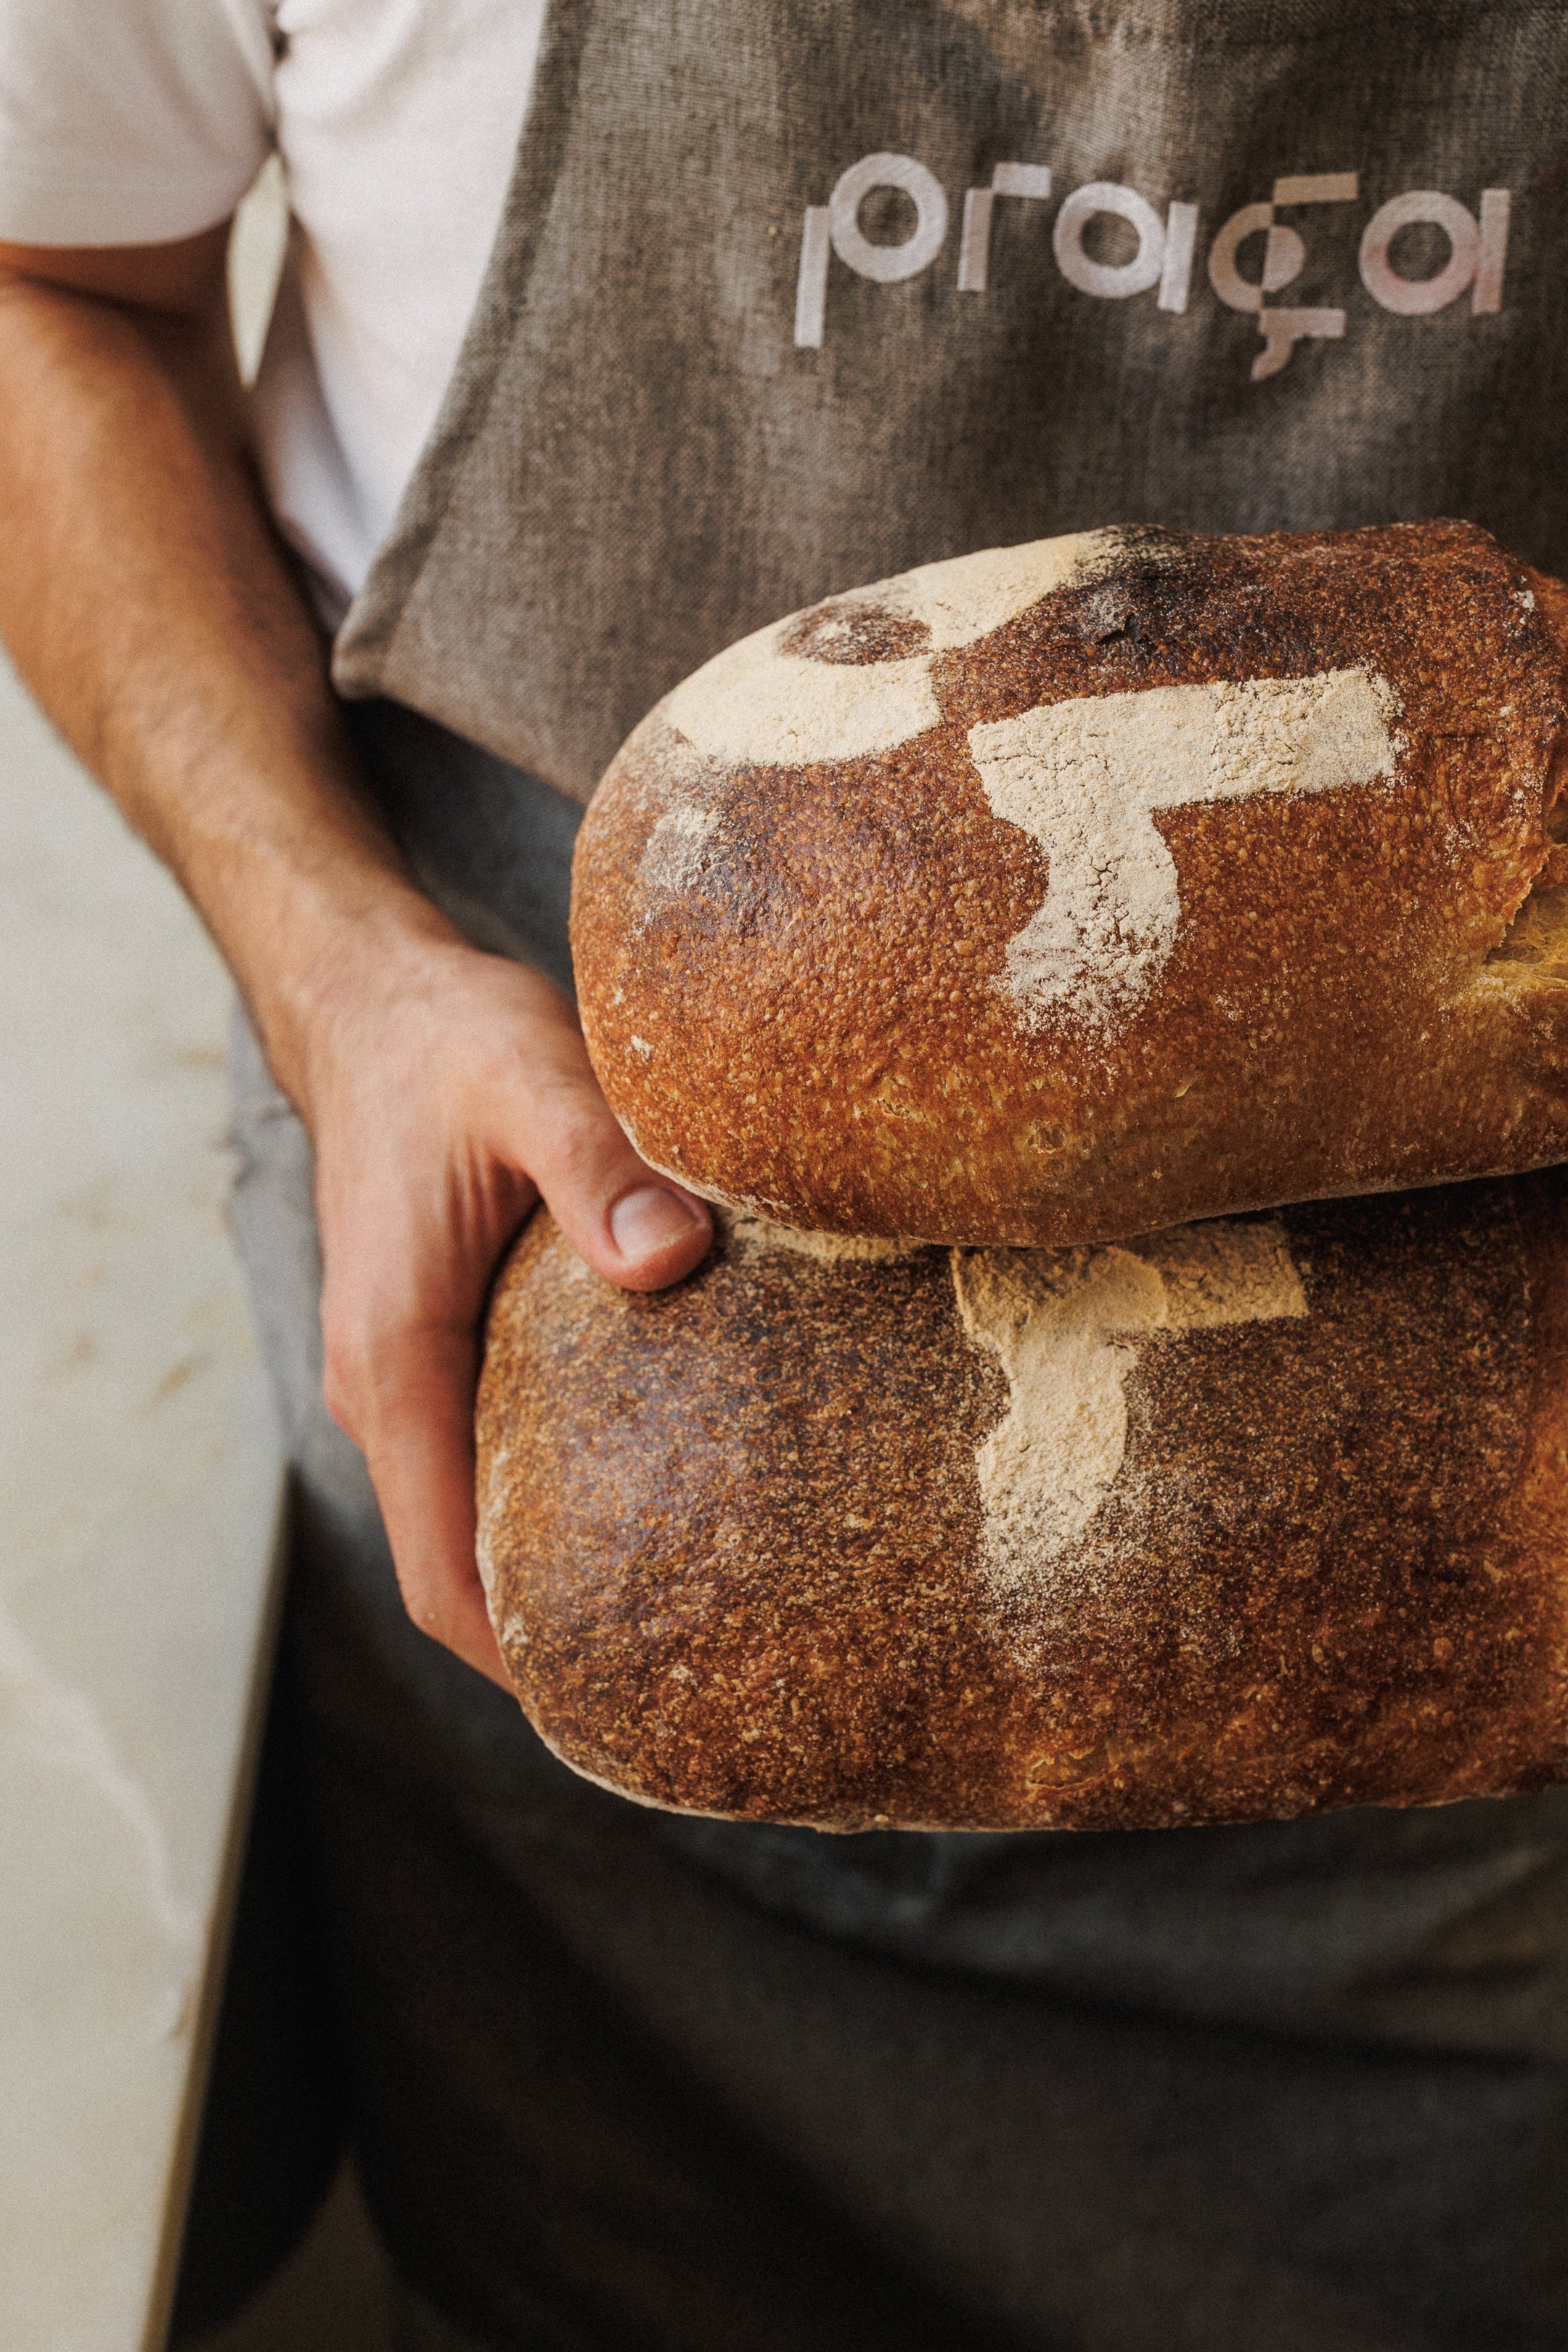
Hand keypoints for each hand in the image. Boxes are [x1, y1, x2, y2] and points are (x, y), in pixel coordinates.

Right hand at [304, 929, 712, 1685]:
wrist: (373, 999)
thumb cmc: (446, 1043)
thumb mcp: (532, 1081)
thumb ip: (597, 1168)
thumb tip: (669, 1260)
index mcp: (398, 1358)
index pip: (439, 1569)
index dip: (519, 1656)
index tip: (616, 1709)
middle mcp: (388, 1386)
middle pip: (459, 1561)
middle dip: (557, 1627)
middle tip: (695, 1668)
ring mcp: (407, 1368)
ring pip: (471, 1509)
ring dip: (554, 1558)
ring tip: (690, 1596)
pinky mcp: (438, 1340)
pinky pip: (483, 1453)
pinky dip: (550, 1491)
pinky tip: (650, 1483)